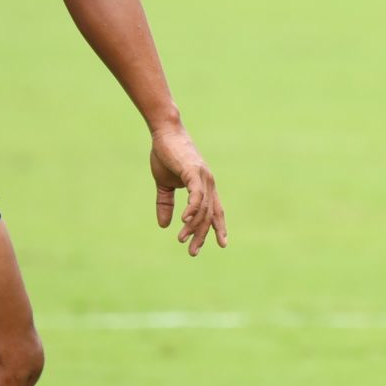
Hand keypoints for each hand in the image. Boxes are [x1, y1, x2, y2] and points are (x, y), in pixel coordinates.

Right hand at [150, 124, 225, 256]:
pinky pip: (196, 194)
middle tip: (193, 252)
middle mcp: (208, 183)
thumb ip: (165, 204)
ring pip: (202, 208)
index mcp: (205, 186)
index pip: (215, 210)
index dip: (218, 227)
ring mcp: (203, 177)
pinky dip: (192, 208)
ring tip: (182, 239)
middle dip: (202, 235)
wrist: (164, 133)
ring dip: (192, 226)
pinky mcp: (193, 172)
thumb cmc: (166, 155)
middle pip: (209, 215)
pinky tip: (184, 220)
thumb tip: (164, 225)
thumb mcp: (164, 184)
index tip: (221, 244)